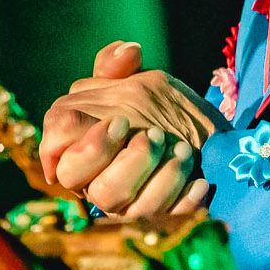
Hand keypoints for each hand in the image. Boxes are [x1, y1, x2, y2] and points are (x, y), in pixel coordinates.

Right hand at [38, 41, 221, 222]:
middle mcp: (91, 174)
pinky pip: (158, 216)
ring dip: (154, 172)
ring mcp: (121, 202)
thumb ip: (118, 68)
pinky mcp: (152, 218)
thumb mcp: (145, 82)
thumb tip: (127, 51)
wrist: (215, 143)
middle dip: (112, 153)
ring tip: (184, 151)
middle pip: (73, 176)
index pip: (54, 140)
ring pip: (112, 198)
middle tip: (151, 136)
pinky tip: (199, 179)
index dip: (82, 134)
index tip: (121, 122)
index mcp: (79, 140)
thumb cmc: (167, 112)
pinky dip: (183, 196)